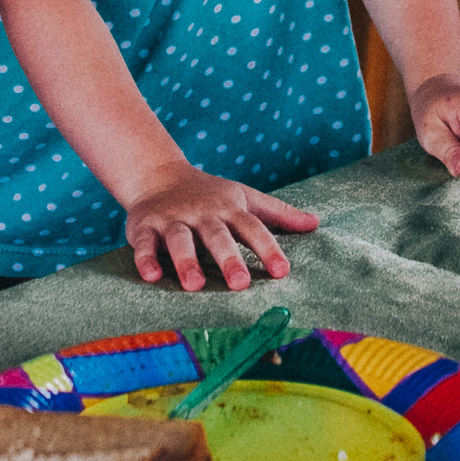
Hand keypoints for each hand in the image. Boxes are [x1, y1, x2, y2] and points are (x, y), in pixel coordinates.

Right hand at [122, 162, 319, 291]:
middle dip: (228, 258)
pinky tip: (151, 277)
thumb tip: (315, 224)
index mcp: (229, 209)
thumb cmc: (210, 194)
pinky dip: (146, 259)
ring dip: (186, 261)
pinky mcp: (144, 227)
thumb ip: (279, 213)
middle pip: (217, 235)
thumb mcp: (246, 197)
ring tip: (195, 285)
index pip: (252, 228)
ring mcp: (173, 219)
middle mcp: (202, 213)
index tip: (283, 271)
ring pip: (180, 240)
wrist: (158, 174)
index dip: (268, 248)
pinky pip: (144, 244)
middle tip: (240, 284)